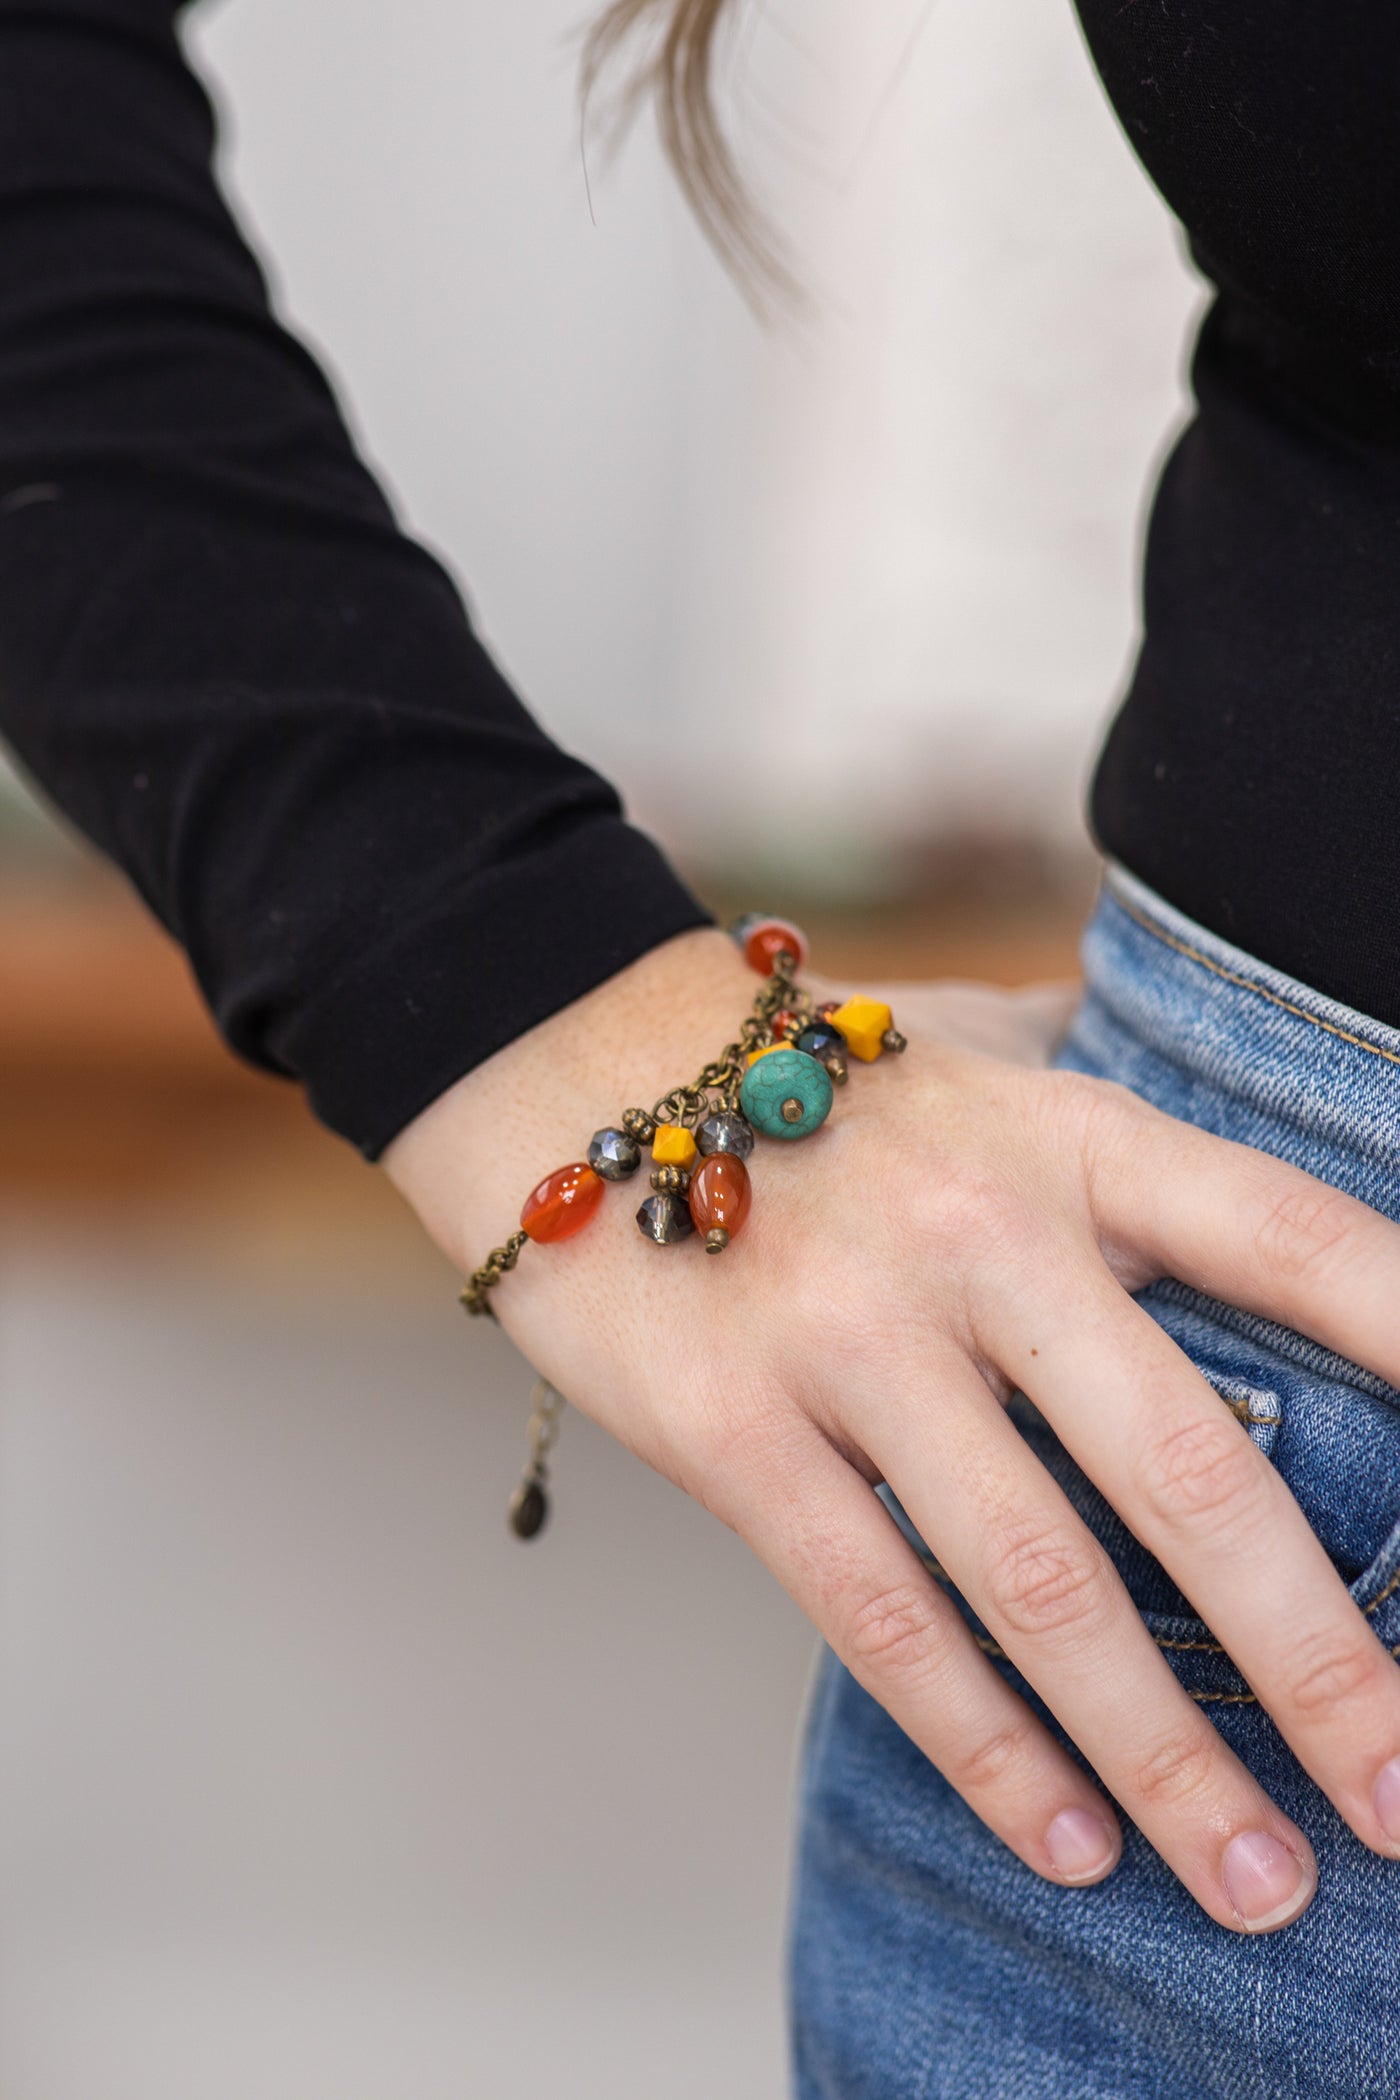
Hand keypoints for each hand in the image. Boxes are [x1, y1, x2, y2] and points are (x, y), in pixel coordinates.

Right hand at [384, 928, 1399, 1933]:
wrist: (567, 1064)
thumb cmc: (817, 1086)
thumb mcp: (978, 1049)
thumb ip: (1092, 1074)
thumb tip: (1199, 1072)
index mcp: (1070, 1141)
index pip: (1293, 1239)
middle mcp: (981, 1236)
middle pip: (1190, 1471)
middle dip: (1320, 1661)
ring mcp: (851, 1336)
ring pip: (1039, 1581)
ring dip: (1163, 1755)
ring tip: (1253, 1876)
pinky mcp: (733, 1429)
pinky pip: (881, 1616)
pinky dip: (986, 1747)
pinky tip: (1065, 1837)